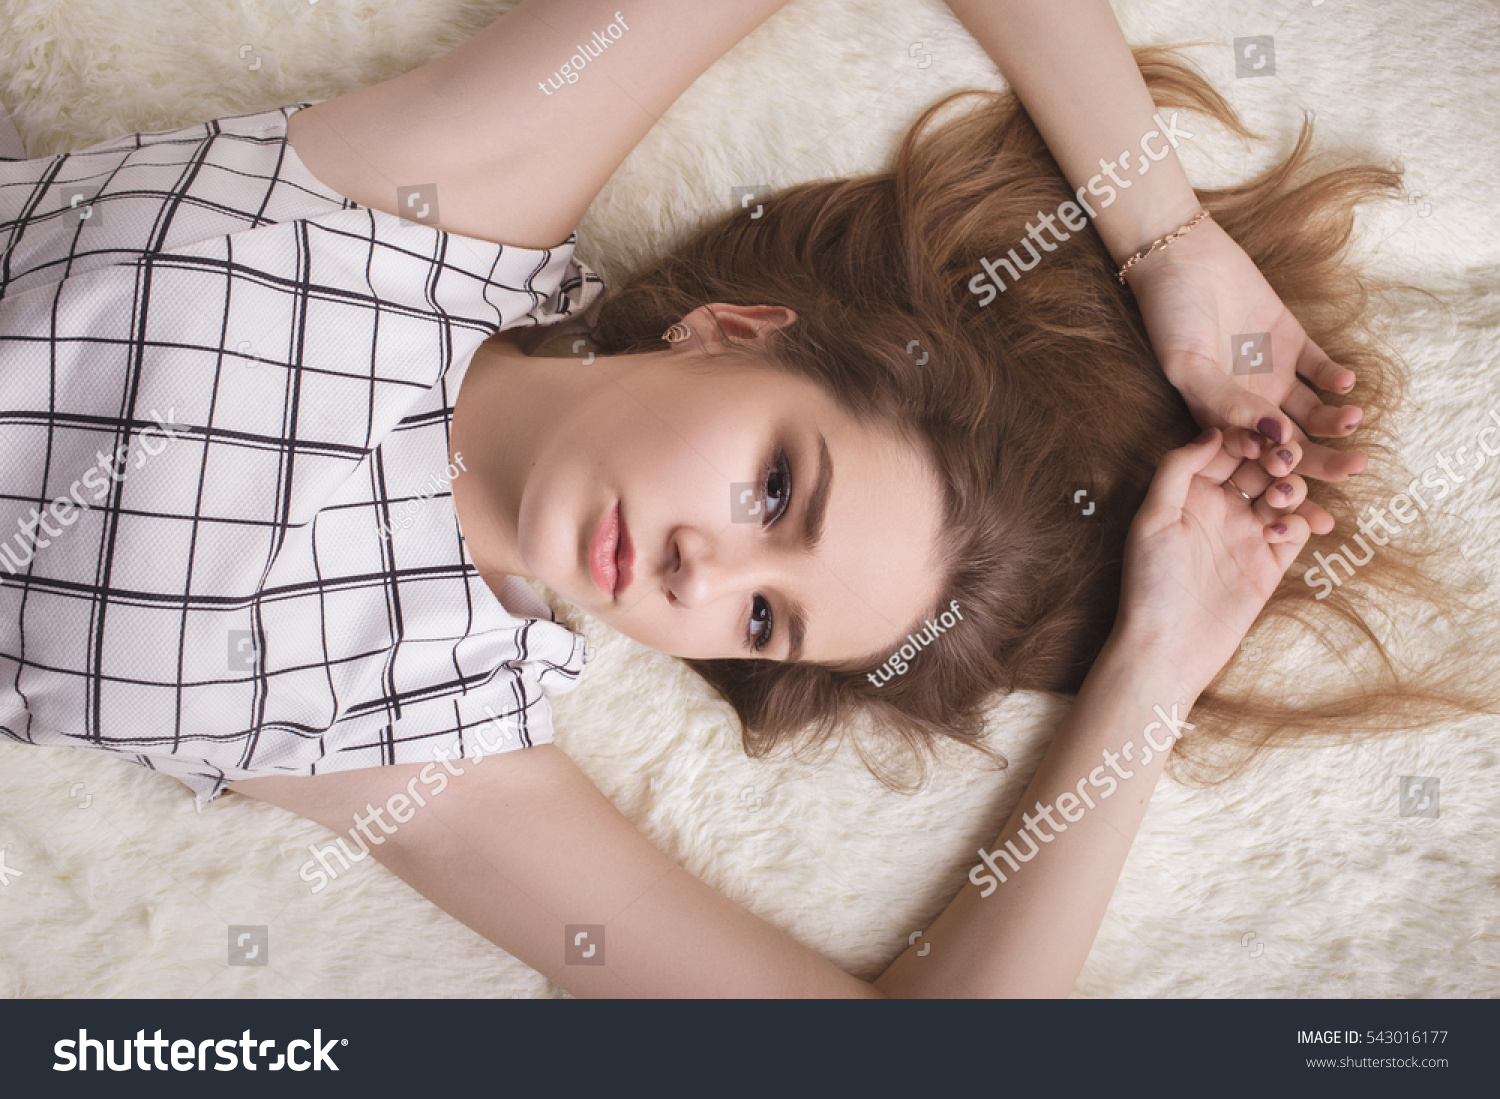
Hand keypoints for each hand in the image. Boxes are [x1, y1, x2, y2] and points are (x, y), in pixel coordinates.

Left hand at [1113, 428, 1311, 696]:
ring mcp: (1249, 533)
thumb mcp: (1153, 519)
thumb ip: (1178, 470)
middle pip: (1261, 465)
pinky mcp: (1271, 562)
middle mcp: (1221, 507)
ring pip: (1285, 492)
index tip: (1255, 439)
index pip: (1226, 448)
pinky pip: (1297, 529)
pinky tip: (1279, 531)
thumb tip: (1212, 431)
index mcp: (1190, 491)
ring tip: (1280, 496)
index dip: (1244, 438)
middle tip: (1283, 459)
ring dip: (1291, 486)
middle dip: (1276, 456)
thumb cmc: (1150, 583)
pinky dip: (1298, 522)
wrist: (1168, 648)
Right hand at [1126, 215, 1367, 484]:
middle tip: (1355, 468)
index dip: (1280, 482)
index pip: (1255, 464)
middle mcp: (1248, 406)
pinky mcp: (1293, 343)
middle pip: (1294, 446)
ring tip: (1351, 419)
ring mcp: (1272, 375)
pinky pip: (1322, 371)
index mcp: (1217, 421)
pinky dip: (1335, 379)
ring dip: (1335, 422)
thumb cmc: (1171, 316)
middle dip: (1324, 462)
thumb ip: (1225, 403)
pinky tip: (1343, 382)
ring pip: (1314, 413)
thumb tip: (1275, 437)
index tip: (1303, 495)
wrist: (1183, 256)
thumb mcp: (1187, 365)